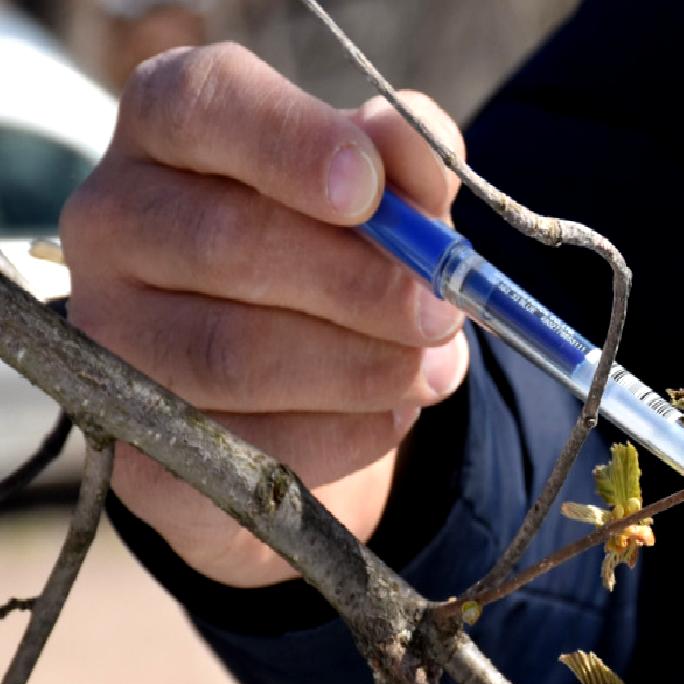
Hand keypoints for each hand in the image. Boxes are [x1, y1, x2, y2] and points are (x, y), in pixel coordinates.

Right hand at [61, 43, 469, 586]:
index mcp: (170, 126)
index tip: (369, 189)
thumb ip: (406, 158)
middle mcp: (115, 218)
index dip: (289, 143)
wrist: (308, 381)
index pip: (200, 105)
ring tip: (434, 368)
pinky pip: (244, 444)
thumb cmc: (343, 252)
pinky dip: (344, 434)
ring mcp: (108, 333)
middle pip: (226, 243)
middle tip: (441, 311)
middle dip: (360, 284)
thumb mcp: (390, 195)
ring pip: (233, 353)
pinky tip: (392, 413)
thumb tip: (409, 138)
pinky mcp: (133, 441)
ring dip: (361, 367)